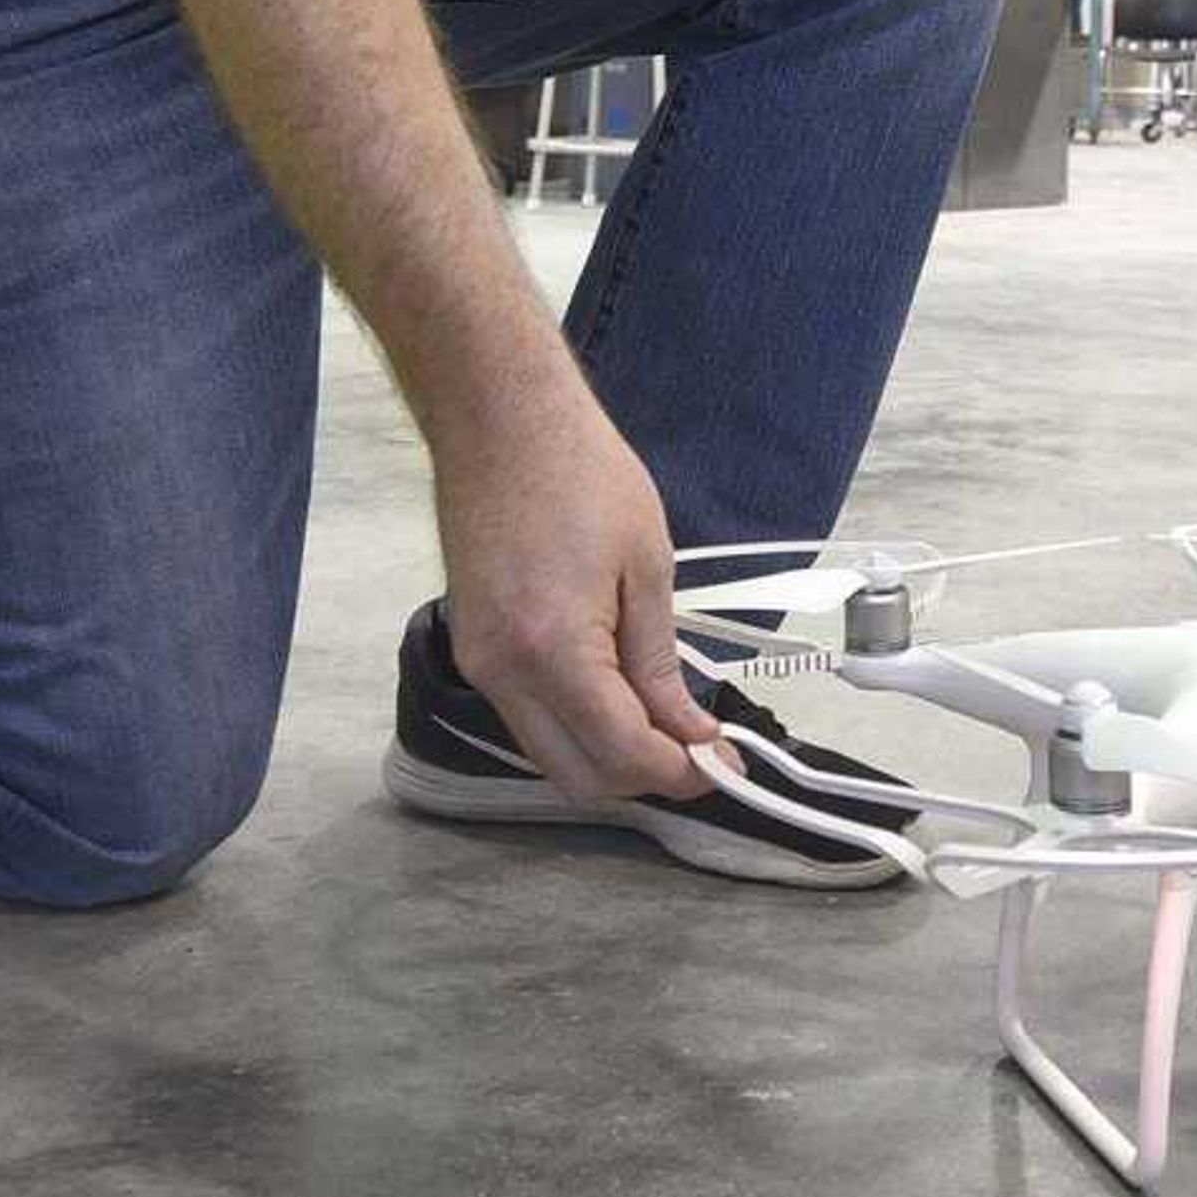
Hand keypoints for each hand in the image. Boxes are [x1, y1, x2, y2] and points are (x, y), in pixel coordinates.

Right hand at [427, 350, 720, 802]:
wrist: (499, 419)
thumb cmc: (580, 472)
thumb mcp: (646, 565)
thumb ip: (660, 662)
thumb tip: (686, 731)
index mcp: (555, 650)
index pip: (622, 753)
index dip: (680, 772)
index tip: (723, 762)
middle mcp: (504, 673)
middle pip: (578, 777)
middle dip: (644, 777)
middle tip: (700, 752)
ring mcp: (479, 663)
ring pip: (548, 754)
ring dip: (608, 755)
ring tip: (667, 723)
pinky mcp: (472, 647)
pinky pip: (527, 718)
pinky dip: (574, 725)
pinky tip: (619, 694)